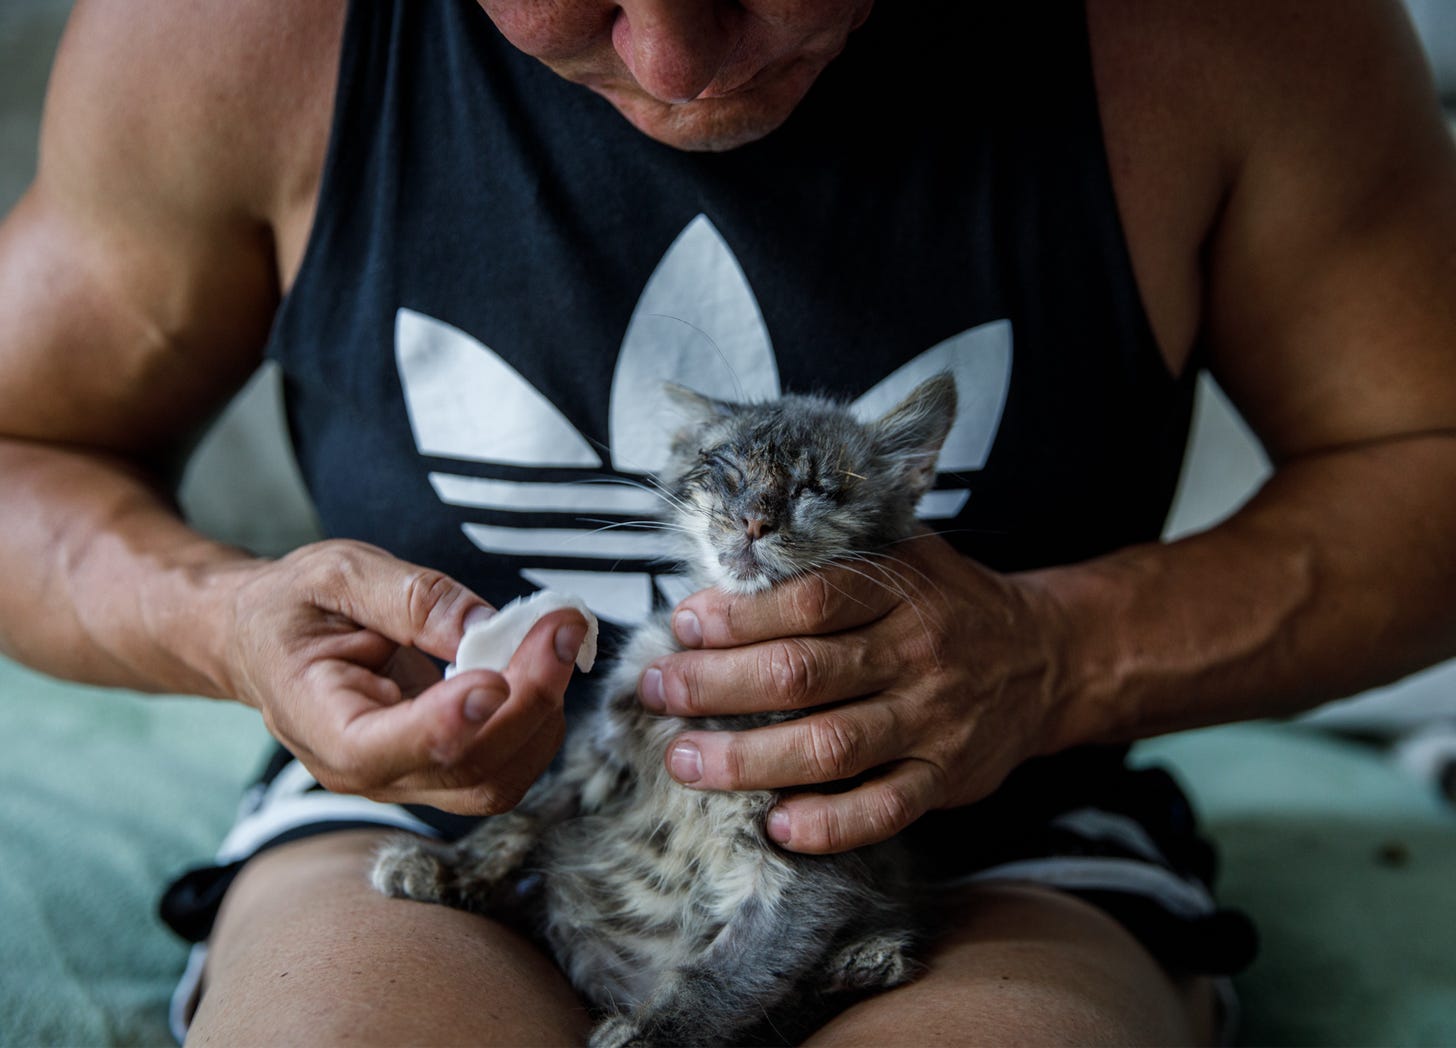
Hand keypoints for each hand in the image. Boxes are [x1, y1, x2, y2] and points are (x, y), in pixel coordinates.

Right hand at [216, 540, 588, 813]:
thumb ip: (408, 598)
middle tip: (561, 626)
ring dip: (544, 713)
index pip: (383, 749)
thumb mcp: (337, 574)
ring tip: (555, 638)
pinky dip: (539, 720)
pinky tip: (542, 664)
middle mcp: (366, 771)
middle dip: (528, 700)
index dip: (447, 723)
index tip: (495, 677)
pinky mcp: (442, 768)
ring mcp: (408, 778)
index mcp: (319, 723)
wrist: (266, 640)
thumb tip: (484, 626)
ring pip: (497, 780)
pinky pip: (506, 765)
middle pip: (464, 769)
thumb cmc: (294, 606)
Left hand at [637, 532, 1065, 852]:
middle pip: (803, 674)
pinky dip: (827, 824)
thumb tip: (728, 564)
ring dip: (747, 759)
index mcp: (901, 590)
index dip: (739, 615)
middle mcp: (916, 653)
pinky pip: (883, 809)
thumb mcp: (904, 553)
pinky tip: (774, 825)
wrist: (1048, 655)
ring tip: (684, 760)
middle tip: (655, 691)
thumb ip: (831, 556)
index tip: (683, 624)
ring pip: (831, 747)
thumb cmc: (949, 601)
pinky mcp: (946, 777)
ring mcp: (933, 720)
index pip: (811, 600)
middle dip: (715, 685)